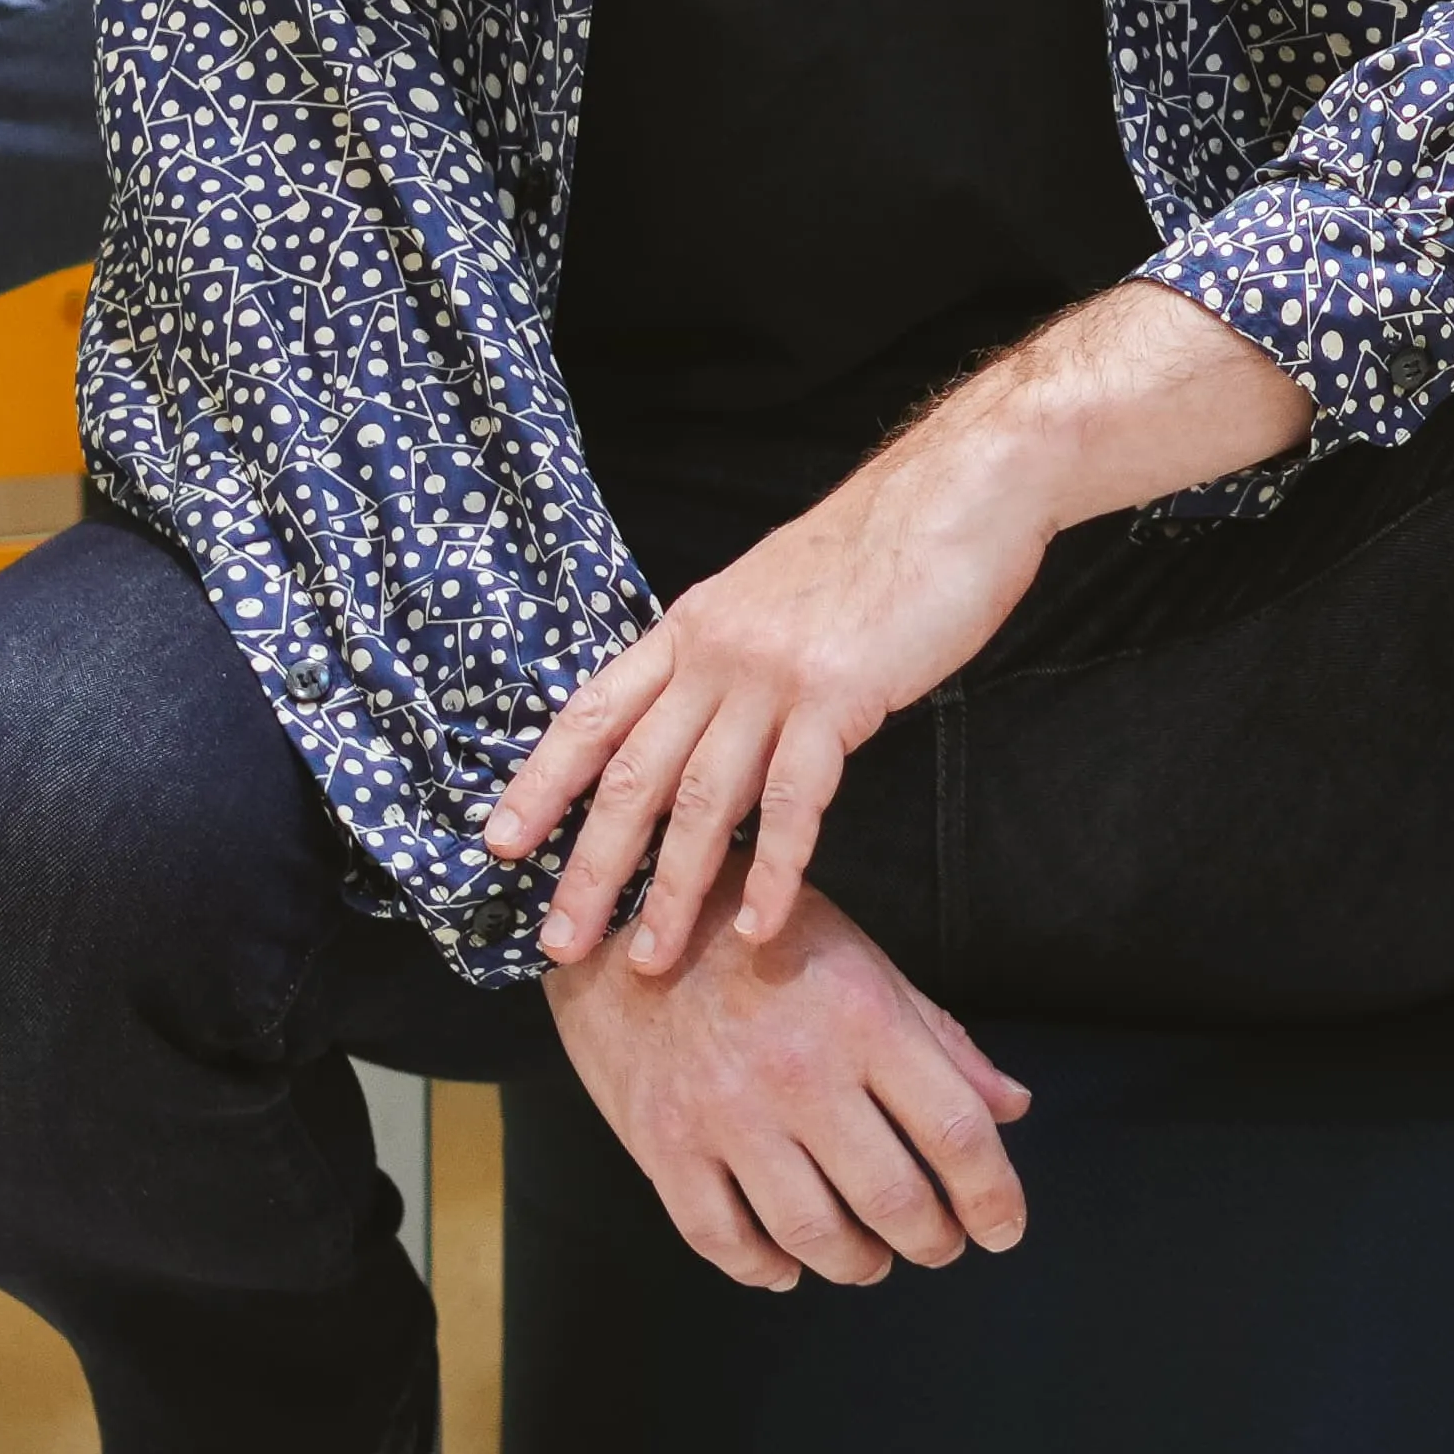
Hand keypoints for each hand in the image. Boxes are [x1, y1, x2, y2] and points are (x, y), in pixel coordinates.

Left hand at [482, 430, 1066, 982]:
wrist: (953, 494)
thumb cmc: (874, 548)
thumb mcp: (769, 594)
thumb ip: (728, 661)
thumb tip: (702, 728)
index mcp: (690, 627)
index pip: (593, 714)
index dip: (542, 782)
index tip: (500, 842)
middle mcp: (715, 652)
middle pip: (634, 775)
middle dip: (591, 867)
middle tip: (559, 941)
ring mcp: (773, 674)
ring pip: (704, 801)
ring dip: (673, 890)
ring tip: (649, 959)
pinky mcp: (838, 695)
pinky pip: (794, 800)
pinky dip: (774, 871)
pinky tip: (756, 924)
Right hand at [540, 889, 1032, 1291]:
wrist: (630, 913)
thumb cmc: (761, 935)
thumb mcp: (864, 962)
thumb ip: (940, 1040)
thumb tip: (1010, 1107)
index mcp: (863, 1018)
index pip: (955, 1130)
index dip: (994, 1197)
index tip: (1003, 1228)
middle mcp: (799, 1071)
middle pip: (892, 1198)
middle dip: (933, 1241)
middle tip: (941, 1246)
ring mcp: (726, 1113)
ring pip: (811, 1232)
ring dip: (856, 1263)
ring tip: (870, 1260)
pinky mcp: (663, 1143)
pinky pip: (721, 1239)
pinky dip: (763, 1268)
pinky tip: (786, 1266)